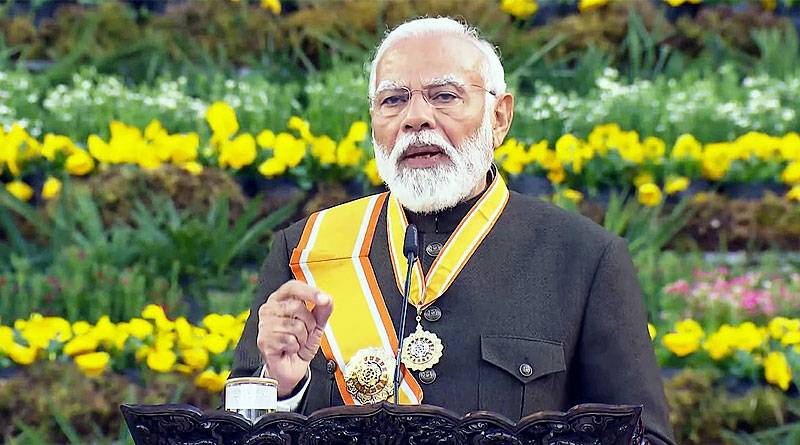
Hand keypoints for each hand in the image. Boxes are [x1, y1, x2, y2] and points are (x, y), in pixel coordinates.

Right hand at [256, 280, 333, 396]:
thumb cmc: (300, 345)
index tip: (324, 299)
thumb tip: (328, 299)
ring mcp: (265, 325)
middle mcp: (269, 309)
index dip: (309, 291)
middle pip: (297, 306)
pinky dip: (295, 347)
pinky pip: (289, 340)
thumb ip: (322, 311)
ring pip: (295, 325)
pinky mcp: (264, 341)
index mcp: (280, 300)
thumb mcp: (316, 326)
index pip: (292, 287)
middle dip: (309, 323)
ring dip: (303, 337)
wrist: (291, 369)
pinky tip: (290, 349)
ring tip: (297, 342)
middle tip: (305, 333)